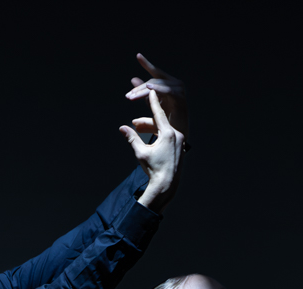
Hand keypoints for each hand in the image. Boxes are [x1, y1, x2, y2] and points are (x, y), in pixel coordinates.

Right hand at [120, 90, 184, 212]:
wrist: (166, 184)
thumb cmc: (153, 169)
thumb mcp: (140, 153)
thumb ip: (132, 139)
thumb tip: (122, 128)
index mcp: (167, 134)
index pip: (159, 113)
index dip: (153, 102)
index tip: (150, 90)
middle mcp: (176, 134)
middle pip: (161, 120)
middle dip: (152, 112)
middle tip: (150, 98)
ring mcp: (180, 140)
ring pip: (165, 128)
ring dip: (154, 126)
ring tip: (143, 124)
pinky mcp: (180, 147)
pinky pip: (169, 135)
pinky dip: (160, 133)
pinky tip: (155, 135)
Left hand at [125, 53, 187, 137]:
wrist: (174, 136)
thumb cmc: (164, 123)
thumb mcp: (150, 105)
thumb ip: (142, 93)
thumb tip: (133, 79)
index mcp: (166, 86)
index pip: (155, 73)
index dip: (147, 64)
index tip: (138, 55)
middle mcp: (173, 85)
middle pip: (153, 81)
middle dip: (139, 89)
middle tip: (128, 97)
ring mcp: (178, 90)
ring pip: (157, 85)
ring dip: (143, 91)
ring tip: (133, 96)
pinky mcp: (180, 97)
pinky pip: (168, 90)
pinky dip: (158, 88)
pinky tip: (149, 88)